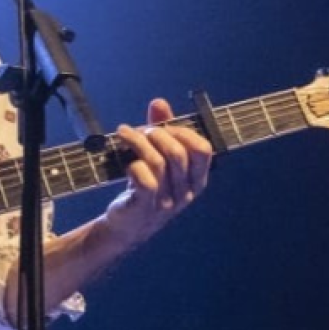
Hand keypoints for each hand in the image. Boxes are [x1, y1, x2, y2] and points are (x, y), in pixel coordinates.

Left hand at [103, 98, 212, 247]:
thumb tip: (159, 103)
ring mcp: (166, 202)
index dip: (183, 132)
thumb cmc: (145, 187)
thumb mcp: (158, 158)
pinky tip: (126, 162)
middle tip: (141, 131)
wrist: (127, 226)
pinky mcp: (144, 208)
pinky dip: (134, 165)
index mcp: (196, 180)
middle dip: (157, 134)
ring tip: (125, 134)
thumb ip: (162, 130)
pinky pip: (144, 180)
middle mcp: (185, 192)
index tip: (164, 127)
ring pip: (158, 162)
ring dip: (139, 142)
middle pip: (178, 153)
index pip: (203, 150)